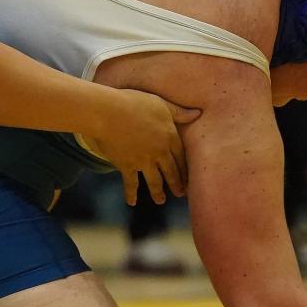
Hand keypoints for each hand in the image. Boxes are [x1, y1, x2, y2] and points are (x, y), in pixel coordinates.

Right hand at [82, 90, 200, 205]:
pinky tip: (132, 202)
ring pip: (155, 181)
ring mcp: (144, 161)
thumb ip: (179, 112)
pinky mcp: (127, 166)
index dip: (185, 169)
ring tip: (161, 201)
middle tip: (180, 194)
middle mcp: (160, 153)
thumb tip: (198, 113)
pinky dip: (131, 193)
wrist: (109, 113)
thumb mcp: (161, 104)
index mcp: (170, 137)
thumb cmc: (134, 103)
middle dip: (177, 184)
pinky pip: (131, 183)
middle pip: (172, 172)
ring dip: (158, 193)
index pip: (181, 157)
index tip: (188, 178)